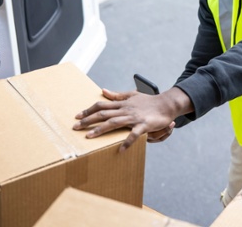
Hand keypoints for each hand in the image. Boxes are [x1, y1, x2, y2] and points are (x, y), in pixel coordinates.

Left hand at [73, 87, 192, 150]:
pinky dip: (127, 142)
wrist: (166, 104)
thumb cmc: (149, 101)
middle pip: (103, 114)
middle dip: (88, 120)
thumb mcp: (131, 95)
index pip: (101, 106)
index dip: (88, 110)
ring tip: (89, 137)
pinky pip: (134, 134)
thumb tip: (103, 91)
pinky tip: (120, 150)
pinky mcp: (144, 125)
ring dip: (101, 130)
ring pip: (114, 123)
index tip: (77, 116)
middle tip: (75, 127)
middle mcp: (126, 110)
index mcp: (122, 104)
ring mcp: (134, 117)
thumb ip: (116, 95)